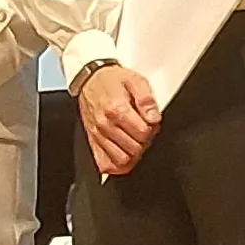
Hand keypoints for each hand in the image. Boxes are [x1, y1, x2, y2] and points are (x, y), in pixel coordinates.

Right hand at [78, 62, 162, 179]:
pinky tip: (125, 155)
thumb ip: (147, 99)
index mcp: (116, 110)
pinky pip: (104, 164)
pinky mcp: (92, 142)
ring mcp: (97, 135)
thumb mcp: (136, 80)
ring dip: (133, 155)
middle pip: (133, 149)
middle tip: (146, 132)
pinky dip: (116, 165)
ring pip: (120, 160)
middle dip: (145, 143)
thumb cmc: (113, 80)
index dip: (153, 130)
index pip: (142, 133)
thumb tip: (154, 118)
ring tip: (136, 142)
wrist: (90, 79)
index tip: (152, 123)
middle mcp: (105, 125)